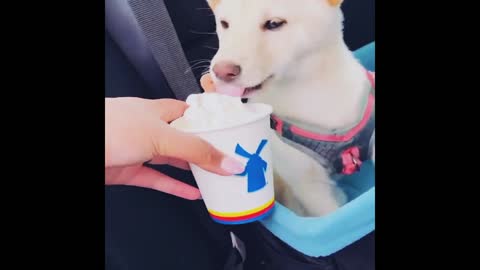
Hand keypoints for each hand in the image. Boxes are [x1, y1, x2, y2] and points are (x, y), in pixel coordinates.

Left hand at [105, 97, 243, 199]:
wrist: (79, 147)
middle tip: (229, 160)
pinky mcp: (131, 170)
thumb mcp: (161, 135)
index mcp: (160, 110)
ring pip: (173, 161)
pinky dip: (176, 187)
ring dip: (193, 170)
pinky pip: (159, 180)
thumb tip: (230, 161)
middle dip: (206, 150)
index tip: (232, 134)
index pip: (192, 114)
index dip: (211, 123)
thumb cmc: (109, 127)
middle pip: (185, 139)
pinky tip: (193, 194)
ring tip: (216, 178)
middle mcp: (151, 128)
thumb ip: (197, 150)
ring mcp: (140, 149)